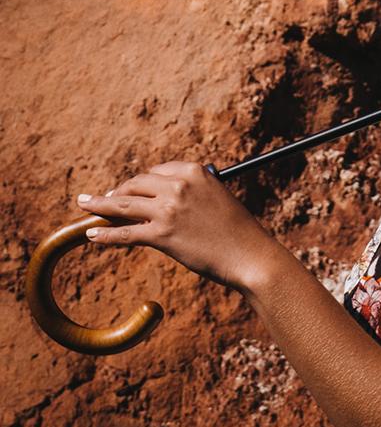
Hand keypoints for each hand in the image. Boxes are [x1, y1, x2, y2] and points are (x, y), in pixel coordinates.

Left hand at [76, 162, 276, 292]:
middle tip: (103, 200)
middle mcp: (179, 185)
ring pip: (123, 205)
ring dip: (99, 205)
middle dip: (117, 192)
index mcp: (194, 171)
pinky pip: (125, 233)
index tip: (130, 190)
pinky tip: (93, 235)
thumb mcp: (216, 198)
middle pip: (136, 184)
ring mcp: (168, 209)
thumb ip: (191, 193)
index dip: (139, 183)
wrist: (249, 255)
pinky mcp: (162, 235)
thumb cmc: (236, 231)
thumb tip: (163, 200)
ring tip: (85, 205)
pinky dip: (106, 235)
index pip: (155, 171)